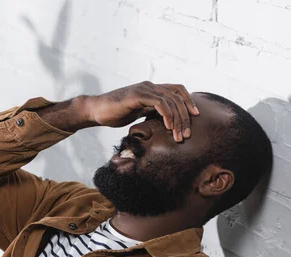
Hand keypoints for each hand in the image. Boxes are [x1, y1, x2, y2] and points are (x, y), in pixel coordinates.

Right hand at [85, 81, 199, 141]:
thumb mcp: (138, 113)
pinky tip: (168, 127)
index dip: (188, 102)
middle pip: (178, 97)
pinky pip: (159, 103)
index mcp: (152, 89)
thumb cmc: (114, 113)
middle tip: (186, 134)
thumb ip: (150, 112)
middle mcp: (150, 86)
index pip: (177, 91)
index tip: (195, 117)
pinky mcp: (138, 95)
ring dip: (177, 120)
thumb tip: (164, 121)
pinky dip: (167, 115)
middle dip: (185, 116)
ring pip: (171, 101)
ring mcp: (144, 89)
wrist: (96, 111)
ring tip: (178, 135)